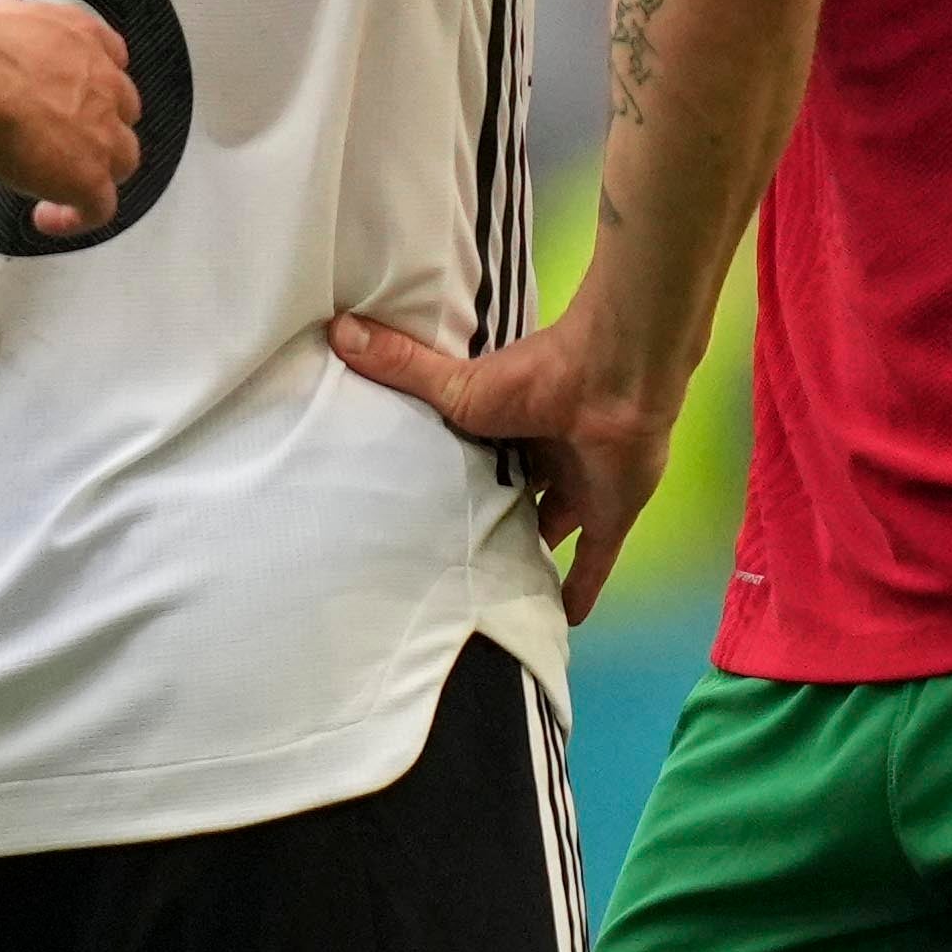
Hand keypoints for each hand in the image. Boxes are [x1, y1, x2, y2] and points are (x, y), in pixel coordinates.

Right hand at [0, 0, 135, 240]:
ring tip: (62, 183)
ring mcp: (103, 131)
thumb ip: (1, 15)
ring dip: (97, 170)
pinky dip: (78, 217)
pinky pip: (99, 208)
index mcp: (79, 35)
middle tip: (65, 139)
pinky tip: (46, 218)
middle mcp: (102, 79)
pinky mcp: (90, 176)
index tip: (72, 92)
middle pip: (123, 108)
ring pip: (123, 158)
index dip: (93, 78)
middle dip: (100, 124)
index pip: (109, 55)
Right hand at [326, 306, 676, 621]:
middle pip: (515, 497)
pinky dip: (582, 590)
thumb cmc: (537, 379)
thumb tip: (335, 330)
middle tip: (452, 561)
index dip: (456, 482)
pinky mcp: (610, 516)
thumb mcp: (457, 386)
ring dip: (531, 555)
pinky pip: (596, 561)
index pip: (478, 460)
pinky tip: (565, 622)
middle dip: (493, 521)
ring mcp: (581, 488)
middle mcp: (545, 457)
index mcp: (510, 424)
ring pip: (552, 529)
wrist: (616, 381)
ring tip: (495, 594)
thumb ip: (401, 366)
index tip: (421, 511)